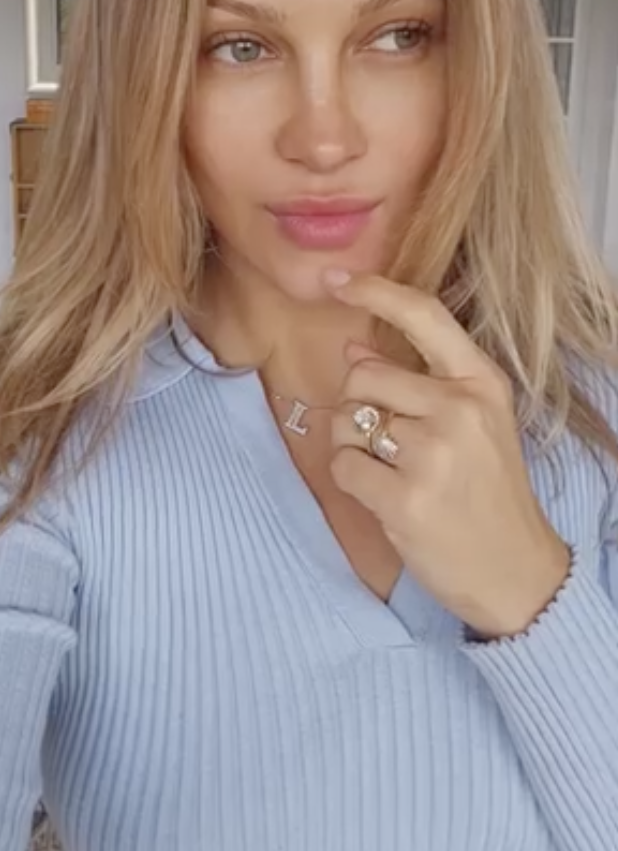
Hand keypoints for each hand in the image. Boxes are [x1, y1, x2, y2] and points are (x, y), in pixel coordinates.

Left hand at [325, 270, 571, 638]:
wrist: (515, 570)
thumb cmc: (488, 490)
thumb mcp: (475, 423)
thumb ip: (420, 381)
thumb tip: (354, 346)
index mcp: (481, 383)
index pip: (424, 315)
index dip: (375, 290)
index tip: (336, 279)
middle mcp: (459, 409)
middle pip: (362, 374)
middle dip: (356, 402)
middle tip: (386, 438)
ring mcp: (431, 455)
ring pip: (345, 421)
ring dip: (352, 444)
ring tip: (390, 469)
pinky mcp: (404, 499)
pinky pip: (342, 466)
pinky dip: (351, 480)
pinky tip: (384, 494)